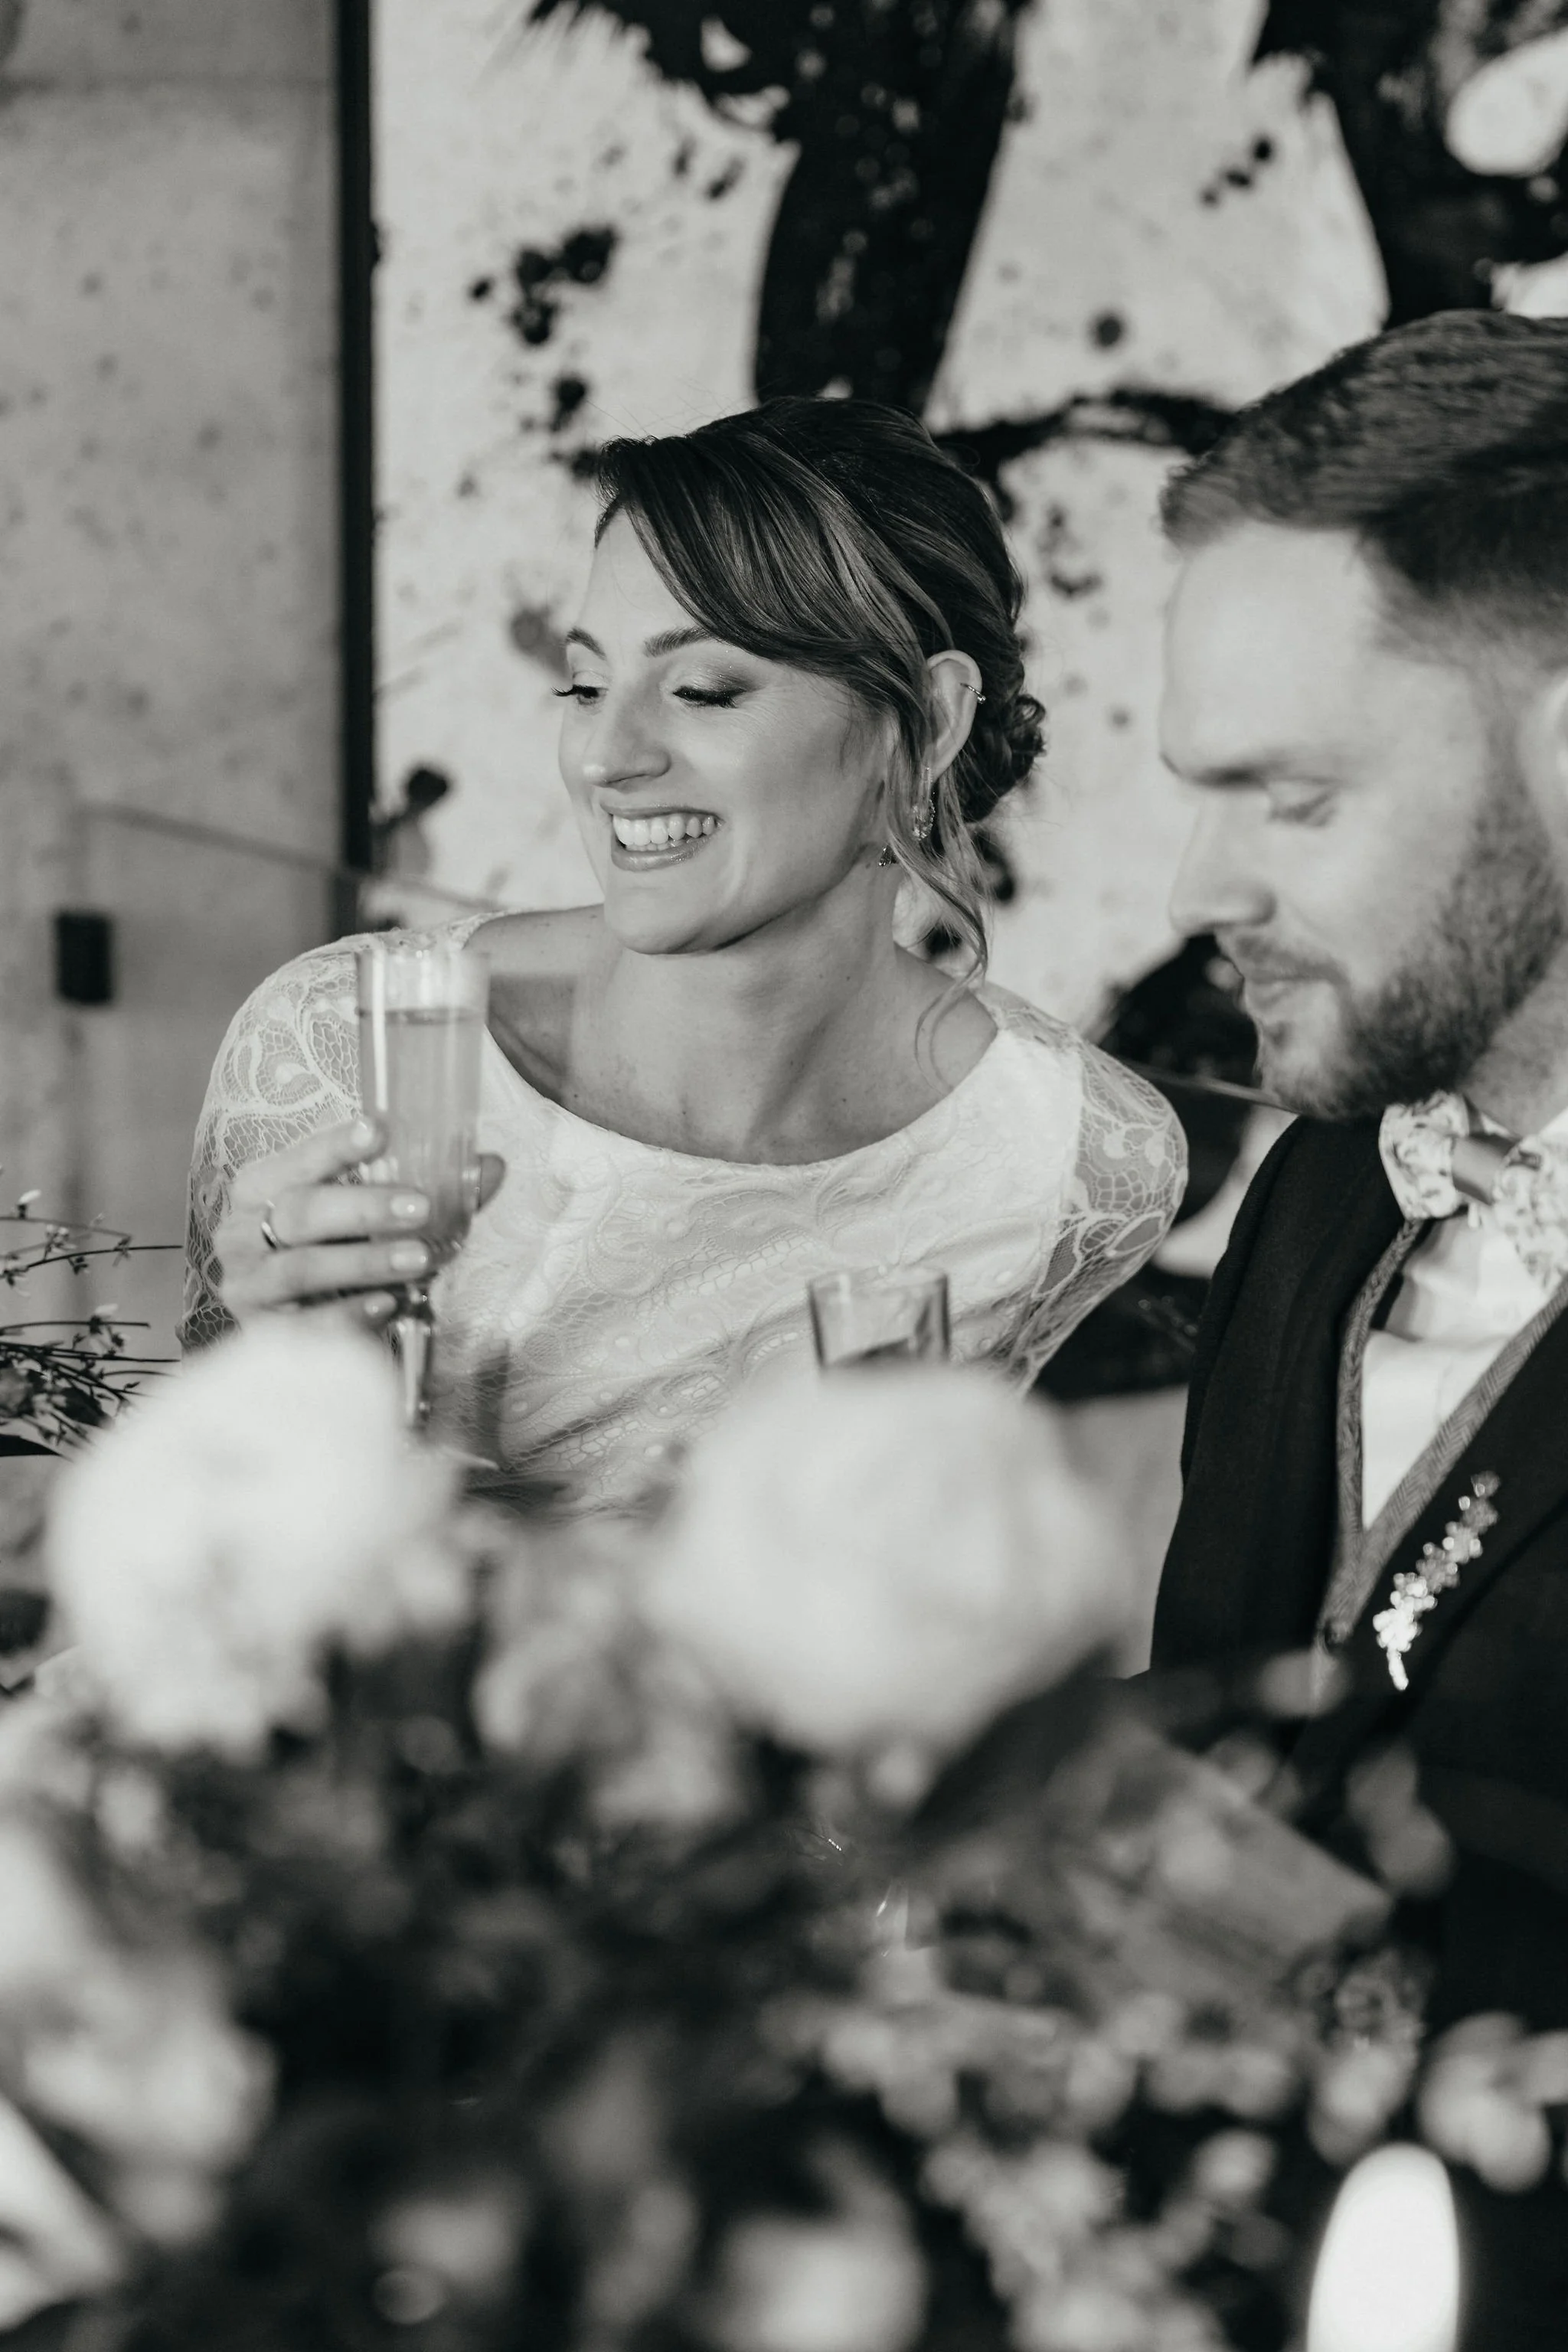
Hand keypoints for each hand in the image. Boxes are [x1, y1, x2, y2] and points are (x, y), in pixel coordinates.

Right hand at [215, 1118, 504, 1332]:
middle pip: (300, 1212)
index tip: (378, 1130)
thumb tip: (492, 1167)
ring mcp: (248, 1286)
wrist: (281, 1330)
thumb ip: (423, 1194)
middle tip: (421, 1208)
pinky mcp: (261, 1335)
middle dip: (363, 1207)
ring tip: (418, 1260)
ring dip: (364, 1262)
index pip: (297, 1161)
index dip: (334, 1145)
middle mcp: (242, 1234)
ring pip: (300, 1269)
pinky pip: (303, 1326)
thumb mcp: (362, 1221)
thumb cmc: (325, 1257)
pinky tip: (387, 1305)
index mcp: (261, 1190)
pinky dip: (348, 1315)